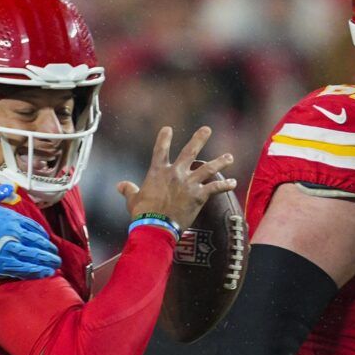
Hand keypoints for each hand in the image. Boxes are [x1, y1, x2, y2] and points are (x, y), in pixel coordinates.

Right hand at [0, 185, 62, 279]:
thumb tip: (8, 188)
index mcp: (8, 218)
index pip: (31, 226)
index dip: (40, 234)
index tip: (45, 239)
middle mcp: (11, 234)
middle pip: (36, 243)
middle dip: (47, 249)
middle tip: (55, 255)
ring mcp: (6, 250)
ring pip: (32, 257)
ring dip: (45, 262)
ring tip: (53, 266)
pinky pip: (22, 269)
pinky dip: (35, 272)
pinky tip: (43, 273)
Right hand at [118, 126, 237, 229]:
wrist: (156, 226)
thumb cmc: (142, 214)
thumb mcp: (133, 200)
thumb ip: (129, 190)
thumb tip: (120, 185)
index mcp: (158, 172)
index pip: (160, 150)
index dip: (164, 138)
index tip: (168, 129)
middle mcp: (176, 173)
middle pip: (190, 152)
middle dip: (199, 139)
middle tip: (207, 129)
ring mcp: (189, 183)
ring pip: (208, 168)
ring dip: (220, 162)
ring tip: (229, 157)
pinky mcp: (199, 196)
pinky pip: (215, 188)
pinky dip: (225, 186)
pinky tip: (234, 183)